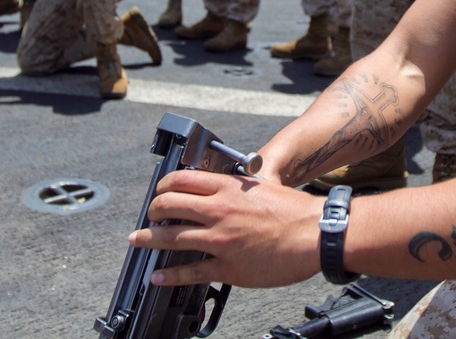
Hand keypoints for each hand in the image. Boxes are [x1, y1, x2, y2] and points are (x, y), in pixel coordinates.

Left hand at [128, 170, 322, 287]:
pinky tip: (159, 276)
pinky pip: (190, 272)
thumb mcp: (263, 184)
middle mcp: (219, 211)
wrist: (317, 234)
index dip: (163, 185)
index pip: (181, 179)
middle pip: (169, 206)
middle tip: (149, 216)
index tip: (159, 192)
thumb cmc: (295, 211)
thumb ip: (239, 185)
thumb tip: (226, 185)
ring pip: (172, 238)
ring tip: (138, 241)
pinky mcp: (227, 267)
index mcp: (228, 188)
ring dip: (149, 239)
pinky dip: (169, 275)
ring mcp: (220, 240)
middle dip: (153, 211)